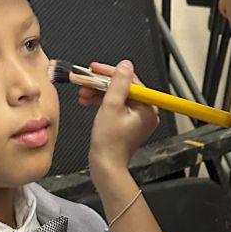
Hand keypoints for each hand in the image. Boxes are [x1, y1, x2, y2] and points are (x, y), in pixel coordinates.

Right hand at [84, 60, 160, 180]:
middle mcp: (145, 112)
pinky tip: (87, 100)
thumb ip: (118, 83)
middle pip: (123, 88)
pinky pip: (115, 106)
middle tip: (86, 80)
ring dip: (98, 92)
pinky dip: (101, 102)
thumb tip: (125, 65)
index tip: (95, 69)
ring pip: (117, 96)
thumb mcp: (111, 106)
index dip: (110, 73)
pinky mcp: (127, 124)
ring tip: (83, 92)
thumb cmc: (109, 142)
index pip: (130, 81)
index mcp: (147, 107)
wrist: (105, 166)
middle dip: (101, 84)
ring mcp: (136, 119)